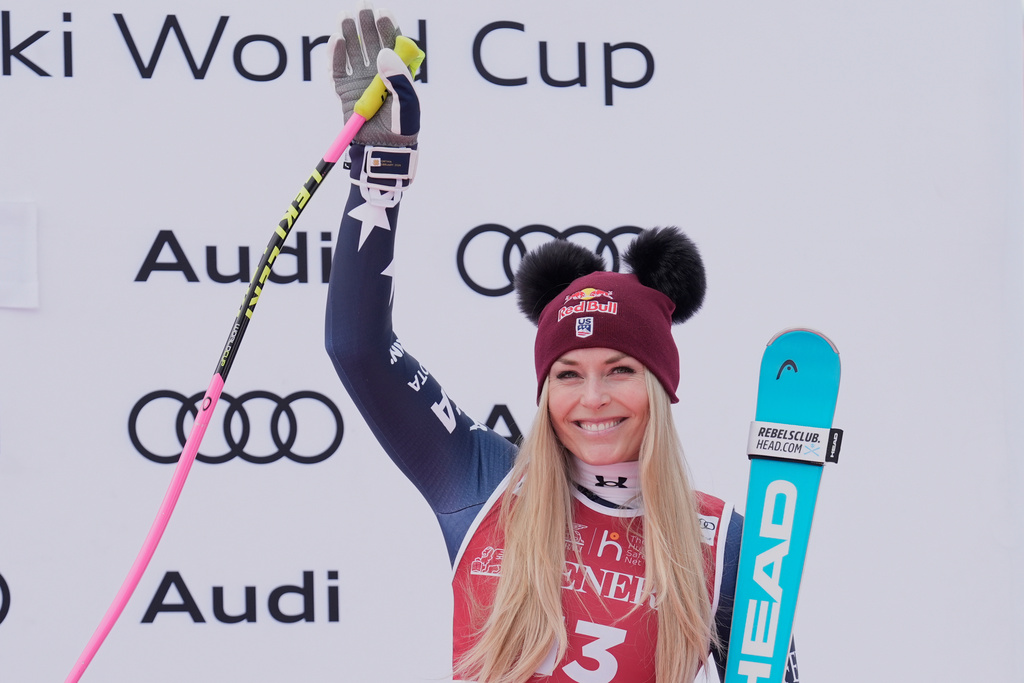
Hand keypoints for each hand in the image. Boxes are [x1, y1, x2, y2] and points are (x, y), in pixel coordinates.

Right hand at [329, 5, 420, 147]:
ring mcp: (359, 81)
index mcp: (396, 73)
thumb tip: (384, 52)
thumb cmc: (401, 127)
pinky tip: (336, 39)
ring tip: (345, 16)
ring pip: (352, 52)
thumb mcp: (408, 104)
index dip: (387, 28)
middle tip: (362, 7)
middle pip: (370, 44)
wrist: (383, 150)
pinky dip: (335, 55)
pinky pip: (337, 70)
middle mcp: (377, 73)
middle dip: (366, 25)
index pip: (392, 45)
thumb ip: (400, 79)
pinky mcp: (344, 91)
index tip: (383, 13)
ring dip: (349, 34)